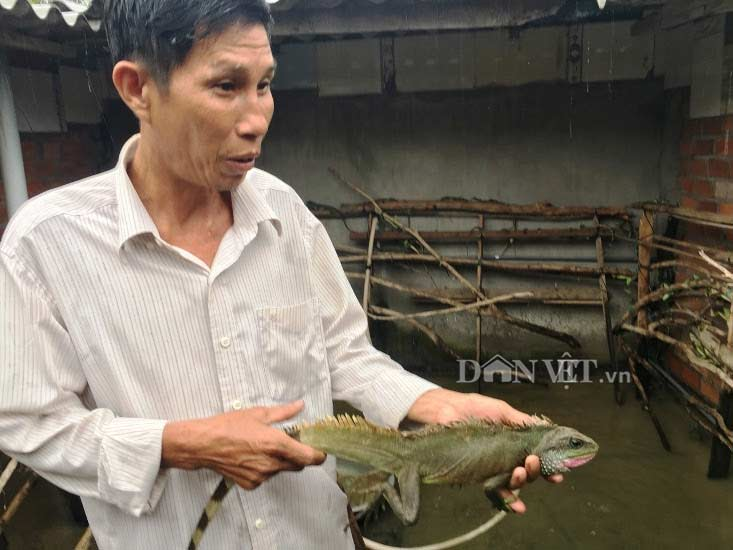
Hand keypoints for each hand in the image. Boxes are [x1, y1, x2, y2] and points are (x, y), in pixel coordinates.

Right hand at [162, 400, 325, 489]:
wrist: (203, 444)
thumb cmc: (228, 426)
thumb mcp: (258, 414)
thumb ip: (283, 412)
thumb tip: (300, 405)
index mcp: (277, 444)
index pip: (309, 457)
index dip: (318, 455)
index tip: (320, 450)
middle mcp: (272, 463)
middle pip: (297, 465)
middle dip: (297, 455)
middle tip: (288, 443)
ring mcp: (261, 476)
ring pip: (281, 470)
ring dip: (279, 461)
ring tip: (262, 447)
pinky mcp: (251, 484)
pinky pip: (266, 477)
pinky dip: (264, 468)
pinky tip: (251, 457)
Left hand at [407, 388, 562, 512]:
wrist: (446, 410)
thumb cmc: (473, 408)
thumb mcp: (501, 410)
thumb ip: (521, 420)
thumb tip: (545, 426)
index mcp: (515, 443)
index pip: (536, 457)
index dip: (550, 467)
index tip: (559, 472)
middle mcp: (507, 458)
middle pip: (528, 472)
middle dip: (536, 471)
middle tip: (533, 461)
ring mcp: (494, 467)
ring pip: (515, 483)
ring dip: (522, 482)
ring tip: (519, 472)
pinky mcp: (480, 474)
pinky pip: (496, 491)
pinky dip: (508, 501)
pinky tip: (517, 506)